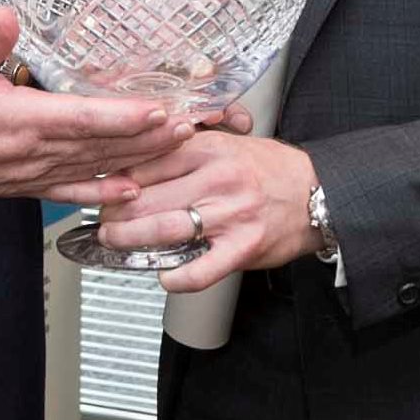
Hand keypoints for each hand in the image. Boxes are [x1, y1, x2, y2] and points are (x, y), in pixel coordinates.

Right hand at [0, 7, 193, 217]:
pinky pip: (71, 192)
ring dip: (137, 158)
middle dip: (147, 136)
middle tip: (188, 123)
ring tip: (175, 146)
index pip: (78, 118)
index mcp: (13, 118)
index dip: (120, 116)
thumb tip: (7, 15)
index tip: (156, 109)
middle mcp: (28, 151)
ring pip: (93, 167)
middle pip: (99, 145)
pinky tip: (132, 189)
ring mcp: (29, 173)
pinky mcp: (25, 186)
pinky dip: (104, 192)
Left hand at [94, 129, 319, 291]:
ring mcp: (230, 214)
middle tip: (101, 220)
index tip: (102, 189)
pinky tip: (164, 276)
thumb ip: (183, 150)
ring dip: (131, 239)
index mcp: (208, 149)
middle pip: (147, 196)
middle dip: (114, 212)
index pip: (145, 161)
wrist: (318, 193)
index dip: (116, 178)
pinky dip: (177, 276)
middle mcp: (217, 179)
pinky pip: (202, 268)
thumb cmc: (267, 170)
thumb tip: (134, 164)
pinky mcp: (244, 247)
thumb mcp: (225, 143)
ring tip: (115, 241)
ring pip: (165, 228)